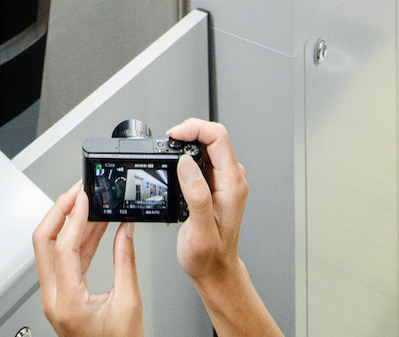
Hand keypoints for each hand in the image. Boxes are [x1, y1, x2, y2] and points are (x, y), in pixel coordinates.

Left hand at [33, 185, 141, 336]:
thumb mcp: (129, 303)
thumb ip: (125, 261)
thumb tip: (125, 230)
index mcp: (68, 301)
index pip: (63, 247)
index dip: (73, 216)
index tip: (85, 196)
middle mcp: (54, 299)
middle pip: (42, 242)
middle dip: (59, 212)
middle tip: (77, 192)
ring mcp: (54, 298)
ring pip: (49, 249)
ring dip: (68, 223)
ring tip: (89, 204)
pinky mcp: (61, 297)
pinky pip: (63, 261)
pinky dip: (76, 240)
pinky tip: (93, 228)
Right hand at [167, 118, 246, 288]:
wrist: (214, 270)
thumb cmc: (209, 256)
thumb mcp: (200, 232)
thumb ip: (196, 197)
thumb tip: (186, 164)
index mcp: (232, 185)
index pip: (218, 137)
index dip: (194, 129)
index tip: (173, 136)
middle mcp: (231, 178)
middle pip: (211, 136)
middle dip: (186, 134)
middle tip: (166, 146)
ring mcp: (223, 180)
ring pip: (205, 146)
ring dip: (184, 147)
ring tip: (167, 161)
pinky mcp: (214, 183)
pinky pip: (200, 159)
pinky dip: (183, 159)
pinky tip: (173, 173)